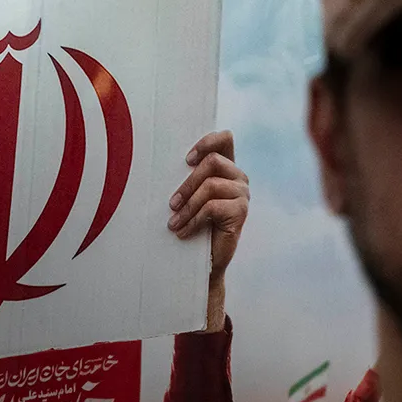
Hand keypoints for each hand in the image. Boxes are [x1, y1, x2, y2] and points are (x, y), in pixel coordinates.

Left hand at [169, 131, 248, 329]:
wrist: (204, 262)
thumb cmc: (191, 225)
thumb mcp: (188, 197)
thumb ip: (187, 179)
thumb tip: (158, 161)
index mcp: (227, 168)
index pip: (225, 139)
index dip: (207, 141)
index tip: (186, 159)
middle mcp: (238, 178)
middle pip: (213, 161)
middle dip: (187, 183)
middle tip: (171, 204)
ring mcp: (242, 195)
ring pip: (211, 185)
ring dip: (187, 205)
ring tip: (173, 222)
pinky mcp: (240, 212)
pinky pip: (213, 207)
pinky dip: (193, 220)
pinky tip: (183, 232)